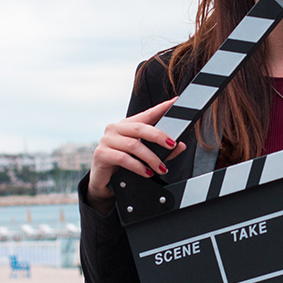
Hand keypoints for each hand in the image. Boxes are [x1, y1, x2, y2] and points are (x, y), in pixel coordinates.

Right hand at [87, 97, 185, 212]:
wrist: (104, 179)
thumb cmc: (123, 163)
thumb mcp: (144, 155)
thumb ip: (162, 150)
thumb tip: (181, 146)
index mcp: (128, 124)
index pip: (147, 113)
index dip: (162, 107)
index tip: (175, 102)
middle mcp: (116, 128)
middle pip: (140, 128)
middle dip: (159, 136)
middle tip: (172, 145)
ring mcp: (107, 140)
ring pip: (133, 145)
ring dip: (151, 158)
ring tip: (161, 168)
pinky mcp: (101, 153)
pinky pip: (123, 158)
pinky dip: (138, 166)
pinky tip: (147, 172)